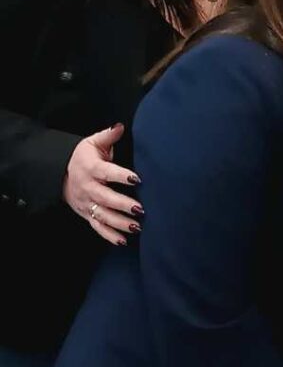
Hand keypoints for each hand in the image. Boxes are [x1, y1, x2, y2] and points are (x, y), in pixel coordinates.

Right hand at [62, 124, 142, 245]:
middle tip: (140, 209)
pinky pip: (97, 227)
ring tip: (136, 226)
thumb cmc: (83, 157)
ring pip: (102, 215)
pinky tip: (123, 241)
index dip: (121, 176)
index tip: (137, 179)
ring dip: (119, 223)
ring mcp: (86, 203)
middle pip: (105, 198)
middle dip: (122, 204)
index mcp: (90, 169)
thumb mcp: (92, 142)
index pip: (106, 172)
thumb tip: (120, 126)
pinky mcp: (87, 214)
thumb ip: (108, 136)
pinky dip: (109, 235)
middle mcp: (88, 188)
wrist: (59, 173)